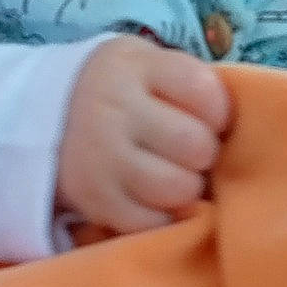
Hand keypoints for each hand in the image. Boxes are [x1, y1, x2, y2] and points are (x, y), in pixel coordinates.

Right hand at [56, 37, 232, 235]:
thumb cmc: (125, 91)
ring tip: (176, 175)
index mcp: (134, 67)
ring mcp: (100, 155)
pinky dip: (163, 216)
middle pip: (195, 145)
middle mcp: (113, 107)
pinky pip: (151, 222)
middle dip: (204, 152)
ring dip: (188, 187)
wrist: (49, 115)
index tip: (210, 118)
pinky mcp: (93, 198)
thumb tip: (236, 132)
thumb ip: (190, 84)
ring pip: (177, 188)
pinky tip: (155, 198)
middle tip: (191, 151)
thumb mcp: (149, 65)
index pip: (205, 92)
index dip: (220, 112)